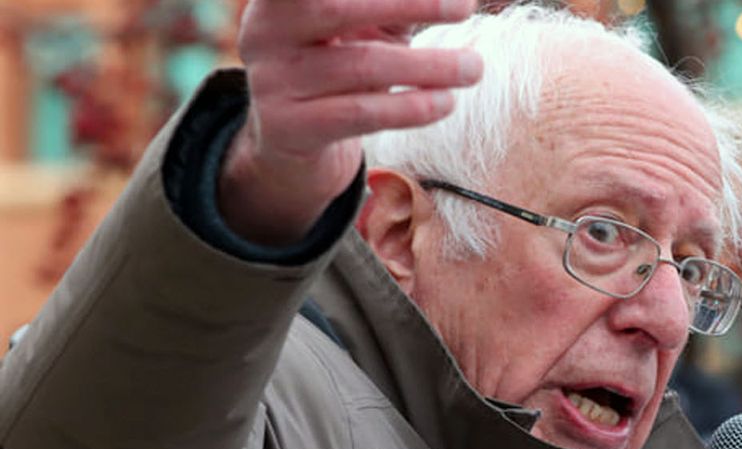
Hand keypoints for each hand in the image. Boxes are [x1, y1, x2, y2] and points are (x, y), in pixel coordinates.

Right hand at [218, 0, 481, 244]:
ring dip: (427, 66)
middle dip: (410, 4)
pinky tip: (446, 102)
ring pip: (361, 65)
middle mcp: (266, 28)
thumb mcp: (374, 23)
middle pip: (338, 6)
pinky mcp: (288, 127)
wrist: (296, 140)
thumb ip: (410, 5)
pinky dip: (409, 108)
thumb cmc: (345, 62)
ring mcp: (272, 79)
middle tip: (465, 7)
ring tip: (473, 68)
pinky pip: (359, 113)